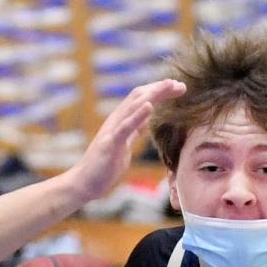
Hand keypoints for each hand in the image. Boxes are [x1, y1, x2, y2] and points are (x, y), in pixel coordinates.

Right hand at [65, 79, 184, 201]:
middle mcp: (116, 120)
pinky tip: (150, 106)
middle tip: (180, 84)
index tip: (178, 87)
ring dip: (153, 94)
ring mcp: (112, 130)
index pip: (142, 99)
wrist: (85, 182)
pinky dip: (138, 115)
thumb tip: (146, 120)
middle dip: (161, 88)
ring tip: (168, 85)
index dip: (160, 91)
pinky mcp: (110, 143)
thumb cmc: (105, 165)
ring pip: (134, 105)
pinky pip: (126, 127)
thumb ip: (134, 131)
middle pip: (140, 96)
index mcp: (121, 120)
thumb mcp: (125, 144)